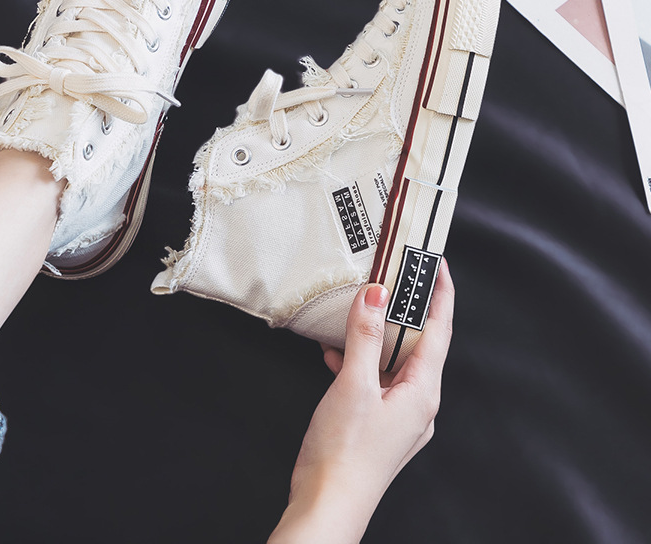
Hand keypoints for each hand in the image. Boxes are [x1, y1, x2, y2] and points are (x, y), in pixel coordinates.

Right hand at [268, 260, 454, 543]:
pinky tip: (335, 354)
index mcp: (423, 392)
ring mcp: (399, 415)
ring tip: (359, 310)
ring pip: (394, 360)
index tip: (437, 263)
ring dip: (377, 334)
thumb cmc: (344, 453)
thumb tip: (377, 294)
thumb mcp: (353, 385)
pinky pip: (376, 378)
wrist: (327, 505)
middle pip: (419, 342)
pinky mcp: (378, 422)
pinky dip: (360, 361)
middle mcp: (418, 402)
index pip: (440, 330)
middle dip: (406, 308)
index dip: (441, 293)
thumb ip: (366, 337)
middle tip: (394, 275)